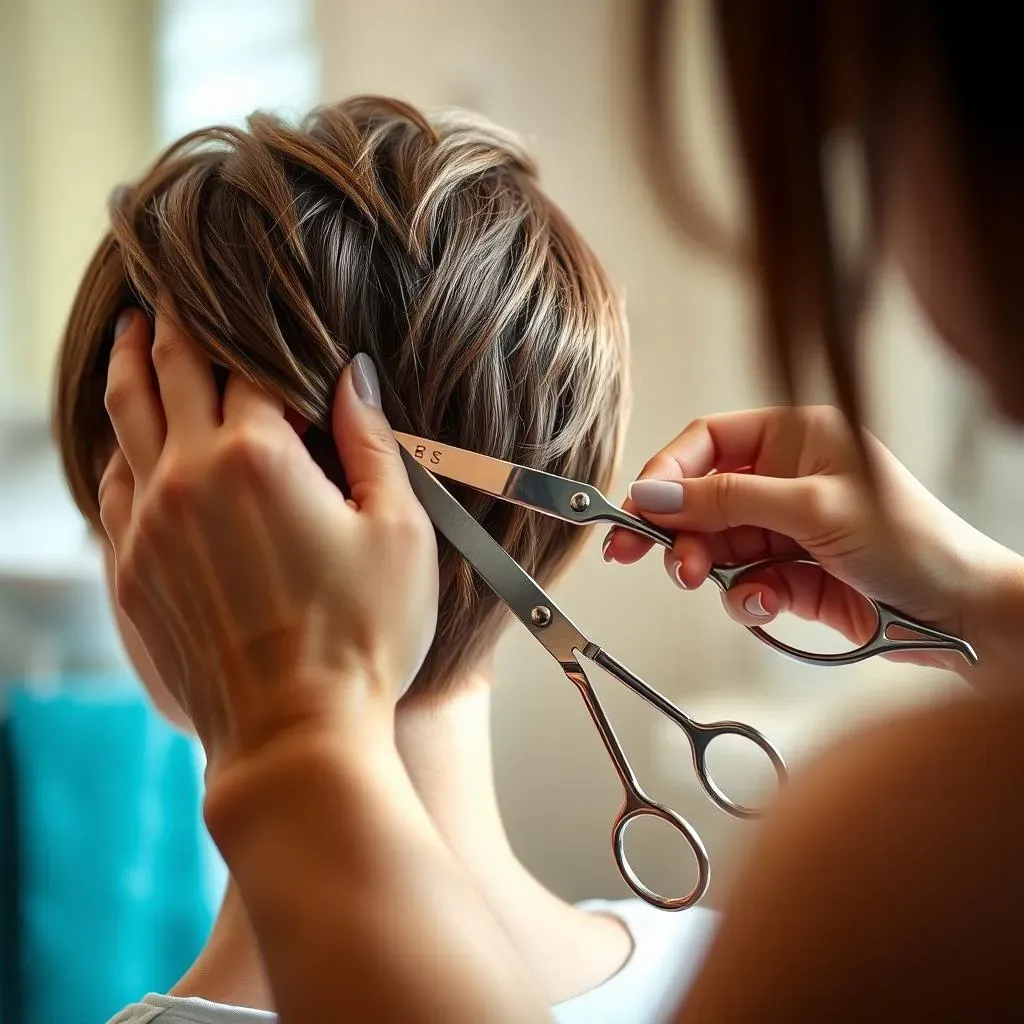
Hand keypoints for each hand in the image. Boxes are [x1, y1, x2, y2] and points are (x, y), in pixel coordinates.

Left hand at [98, 310, 437, 779]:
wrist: (294, 735)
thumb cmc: (363, 637)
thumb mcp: (400, 533)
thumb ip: (373, 441)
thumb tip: (352, 372)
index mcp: (260, 457)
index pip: (241, 363)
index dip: (243, 325)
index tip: (232, 293)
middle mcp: (189, 477)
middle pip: (170, 374)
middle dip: (171, 327)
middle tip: (164, 292)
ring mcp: (149, 526)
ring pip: (124, 421)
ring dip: (129, 371)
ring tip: (132, 342)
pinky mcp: (132, 572)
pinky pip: (111, 488)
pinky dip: (119, 449)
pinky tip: (128, 442)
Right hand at [606, 405, 1023, 675]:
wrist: (961, 616)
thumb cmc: (913, 543)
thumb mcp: (814, 508)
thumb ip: (729, 500)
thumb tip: (657, 494)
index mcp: (796, 438)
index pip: (709, 441)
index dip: (668, 471)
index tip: (640, 506)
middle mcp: (786, 478)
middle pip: (701, 496)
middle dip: (675, 527)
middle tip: (638, 553)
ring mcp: (785, 528)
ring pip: (714, 543)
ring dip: (704, 565)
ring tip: (703, 580)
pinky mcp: (788, 574)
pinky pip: (740, 581)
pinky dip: (742, 596)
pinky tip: (763, 603)